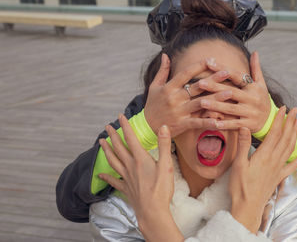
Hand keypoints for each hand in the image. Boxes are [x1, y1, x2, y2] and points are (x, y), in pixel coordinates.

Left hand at [98, 114, 176, 231]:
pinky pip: (113, 180)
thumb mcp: (166, 165)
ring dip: (106, 150)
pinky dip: (105, 177)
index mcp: (140, 159)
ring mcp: (126, 177)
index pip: (131, 138)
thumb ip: (164, 145)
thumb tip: (163, 127)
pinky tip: (100, 174)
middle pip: (119, 147)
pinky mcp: (125, 188)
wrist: (152, 211)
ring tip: (101, 142)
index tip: (120, 116)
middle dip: (113, 135)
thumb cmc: (161, 189)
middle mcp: (130, 166)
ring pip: (113, 160)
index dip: (125, 126)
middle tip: (107, 127)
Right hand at [144, 54, 232, 136]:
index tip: (212, 59)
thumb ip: (162, 71)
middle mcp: (175, 98)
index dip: (199, 66)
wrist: (146, 127)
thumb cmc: (152, 105)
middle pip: (197, 87)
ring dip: (216, 98)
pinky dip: (208, 122)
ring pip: (200, 103)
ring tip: (230, 93)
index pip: (186, 74)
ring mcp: (179, 112)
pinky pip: (197, 122)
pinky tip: (220, 121)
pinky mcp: (182, 124)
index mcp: (169, 88)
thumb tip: (165, 54)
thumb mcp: (154, 87)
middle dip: (213, 79)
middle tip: (227, 72)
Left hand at [198, 51, 270, 132]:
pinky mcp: (249, 125)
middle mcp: (252, 99)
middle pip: (231, 92)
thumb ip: (256, 69)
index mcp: (253, 87)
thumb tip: (255, 52)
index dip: (222, 69)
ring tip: (202, 102)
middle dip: (216, 87)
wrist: (271, 120)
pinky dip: (224, 124)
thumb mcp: (261, 84)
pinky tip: (213, 122)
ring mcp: (250, 112)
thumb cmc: (261, 99)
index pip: (236, 76)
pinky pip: (235, 124)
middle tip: (200, 82)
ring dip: (216, 106)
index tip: (208, 62)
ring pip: (231, 108)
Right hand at [229, 107, 296, 233]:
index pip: (275, 133)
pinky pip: (292, 166)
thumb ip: (243, 145)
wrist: (248, 207)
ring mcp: (278, 169)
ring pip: (290, 148)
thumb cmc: (240, 186)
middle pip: (285, 138)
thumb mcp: (238, 164)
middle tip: (296, 110)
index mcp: (264, 155)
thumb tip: (244, 127)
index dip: (280, 120)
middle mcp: (274, 160)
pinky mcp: (279, 177)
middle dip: (291, 123)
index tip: (283, 109)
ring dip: (295, 134)